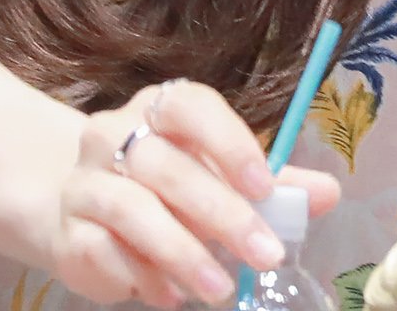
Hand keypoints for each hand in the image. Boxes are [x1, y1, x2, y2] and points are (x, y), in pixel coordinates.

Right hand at [47, 79, 339, 306]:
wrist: (82, 210)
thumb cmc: (166, 189)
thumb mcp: (218, 179)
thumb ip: (271, 186)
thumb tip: (328, 192)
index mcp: (158, 109)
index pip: (188, 105)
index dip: (228, 141)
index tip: (266, 186)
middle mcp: (112, 133)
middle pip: (164, 164)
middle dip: (220, 212)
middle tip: (265, 255)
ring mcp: (85, 181)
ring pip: (131, 209)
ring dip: (182, 252)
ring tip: (220, 289)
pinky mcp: (68, 231)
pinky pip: (104, 251)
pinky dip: (143, 277)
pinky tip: (172, 296)